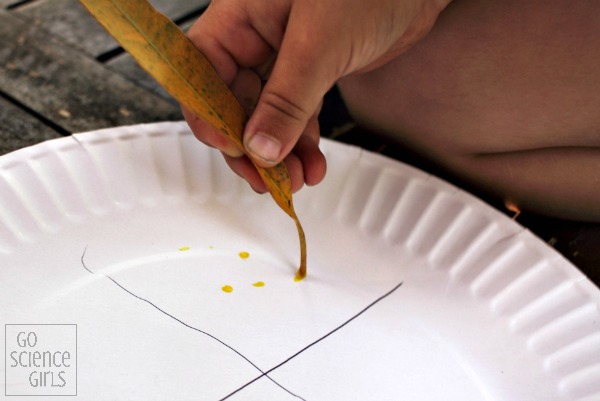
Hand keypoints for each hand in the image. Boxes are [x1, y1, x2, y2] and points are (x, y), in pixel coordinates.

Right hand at [183, 0, 450, 191]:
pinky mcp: (312, 73)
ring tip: (293, 181)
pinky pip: (297, 115)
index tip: (230, 147)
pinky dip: (303, 143)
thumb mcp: (320, 43)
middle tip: (265, 178)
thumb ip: (287, 99)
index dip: (207, 111)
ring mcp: (284, 57)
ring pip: (266, 115)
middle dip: (248, 145)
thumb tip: (260, 148)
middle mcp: (255, 37)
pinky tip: (311, 166)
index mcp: (240, 16)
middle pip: (232, 100)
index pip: (201, 69)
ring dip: (278, 153)